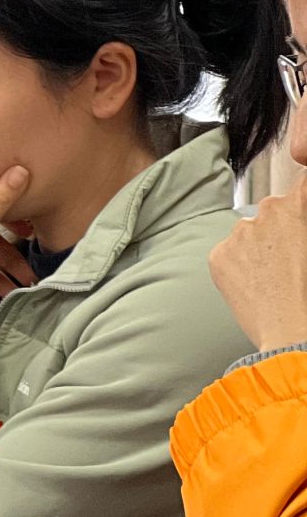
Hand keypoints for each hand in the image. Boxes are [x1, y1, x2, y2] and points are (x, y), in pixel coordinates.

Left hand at [210, 183, 306, 352]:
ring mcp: (236, 235)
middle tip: (291, 258)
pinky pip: (228, 253)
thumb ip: (301, 224)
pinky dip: (238, 264)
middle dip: (280, 227)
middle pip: (272, 212)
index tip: (300, 199)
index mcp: (292, 209)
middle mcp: (262, 215)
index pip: (300, 185)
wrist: (291, 331)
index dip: (301, 193)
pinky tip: (255, 285)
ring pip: (248, 233)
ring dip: (257, 247)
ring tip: (273, 277)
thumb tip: (295, 225)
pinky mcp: (217, 256)